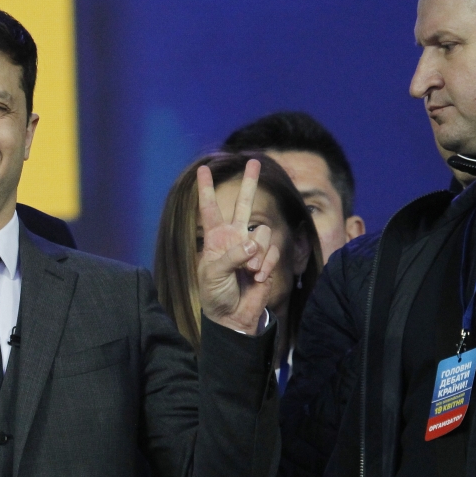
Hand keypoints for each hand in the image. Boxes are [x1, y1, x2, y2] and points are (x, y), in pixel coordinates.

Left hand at [196, 159, 279, 334]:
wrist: (232, 315)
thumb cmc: (215, 293)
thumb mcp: (214, 273)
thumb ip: (233, 255)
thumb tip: (254, 243)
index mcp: (215, 237)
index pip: (209, 208)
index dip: (206, 189)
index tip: (203, 168)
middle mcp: (234, 237)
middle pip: (244, 204)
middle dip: (250, 183)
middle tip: (254, 161)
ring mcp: (252, 247)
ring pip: (262, 232)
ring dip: (257, 254)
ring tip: (248, 272)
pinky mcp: (267, 259)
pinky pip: (272, 251)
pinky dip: (265, 265)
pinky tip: (257, 278)